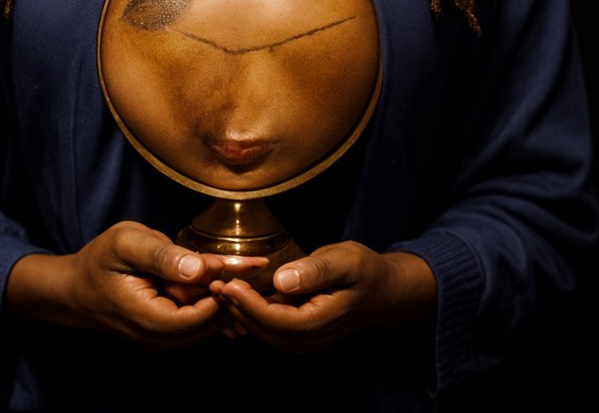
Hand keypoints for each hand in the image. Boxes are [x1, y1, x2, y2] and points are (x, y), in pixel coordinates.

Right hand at [6, 223, 265, 346]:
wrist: (75, 291)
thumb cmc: (99, 261)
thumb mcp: (126, 244)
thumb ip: (162, 256)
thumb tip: (198, 268)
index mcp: (151, 320)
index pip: (202, 315)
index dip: (229, 290)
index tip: (253, 265)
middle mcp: (161, 338)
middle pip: (211, 321)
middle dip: (240, 295)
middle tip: (271, 267)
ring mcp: (164, 337)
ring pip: (208, 321)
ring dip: (233, 298)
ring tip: (263, 271)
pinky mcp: (167, 328)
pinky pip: (198, 318)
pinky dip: (218, 300)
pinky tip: (241, 281)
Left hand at [209, 243, 435, 352]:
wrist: (385, 291)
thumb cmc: (366, 271)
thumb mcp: (346, 261)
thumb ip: (315, 271)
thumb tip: (282, 280)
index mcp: (320, 323)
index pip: (277, 321)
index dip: (249, 305)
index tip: (228, 285)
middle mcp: (310, 338)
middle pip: (266, 331)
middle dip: (237, 310)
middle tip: (212, 285)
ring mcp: (306, 338)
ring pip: (266, 332)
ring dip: (241, 313)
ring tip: (218, 288)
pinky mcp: (302, 330)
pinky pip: (273, 327)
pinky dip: (253, 313)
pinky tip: (238, 295)